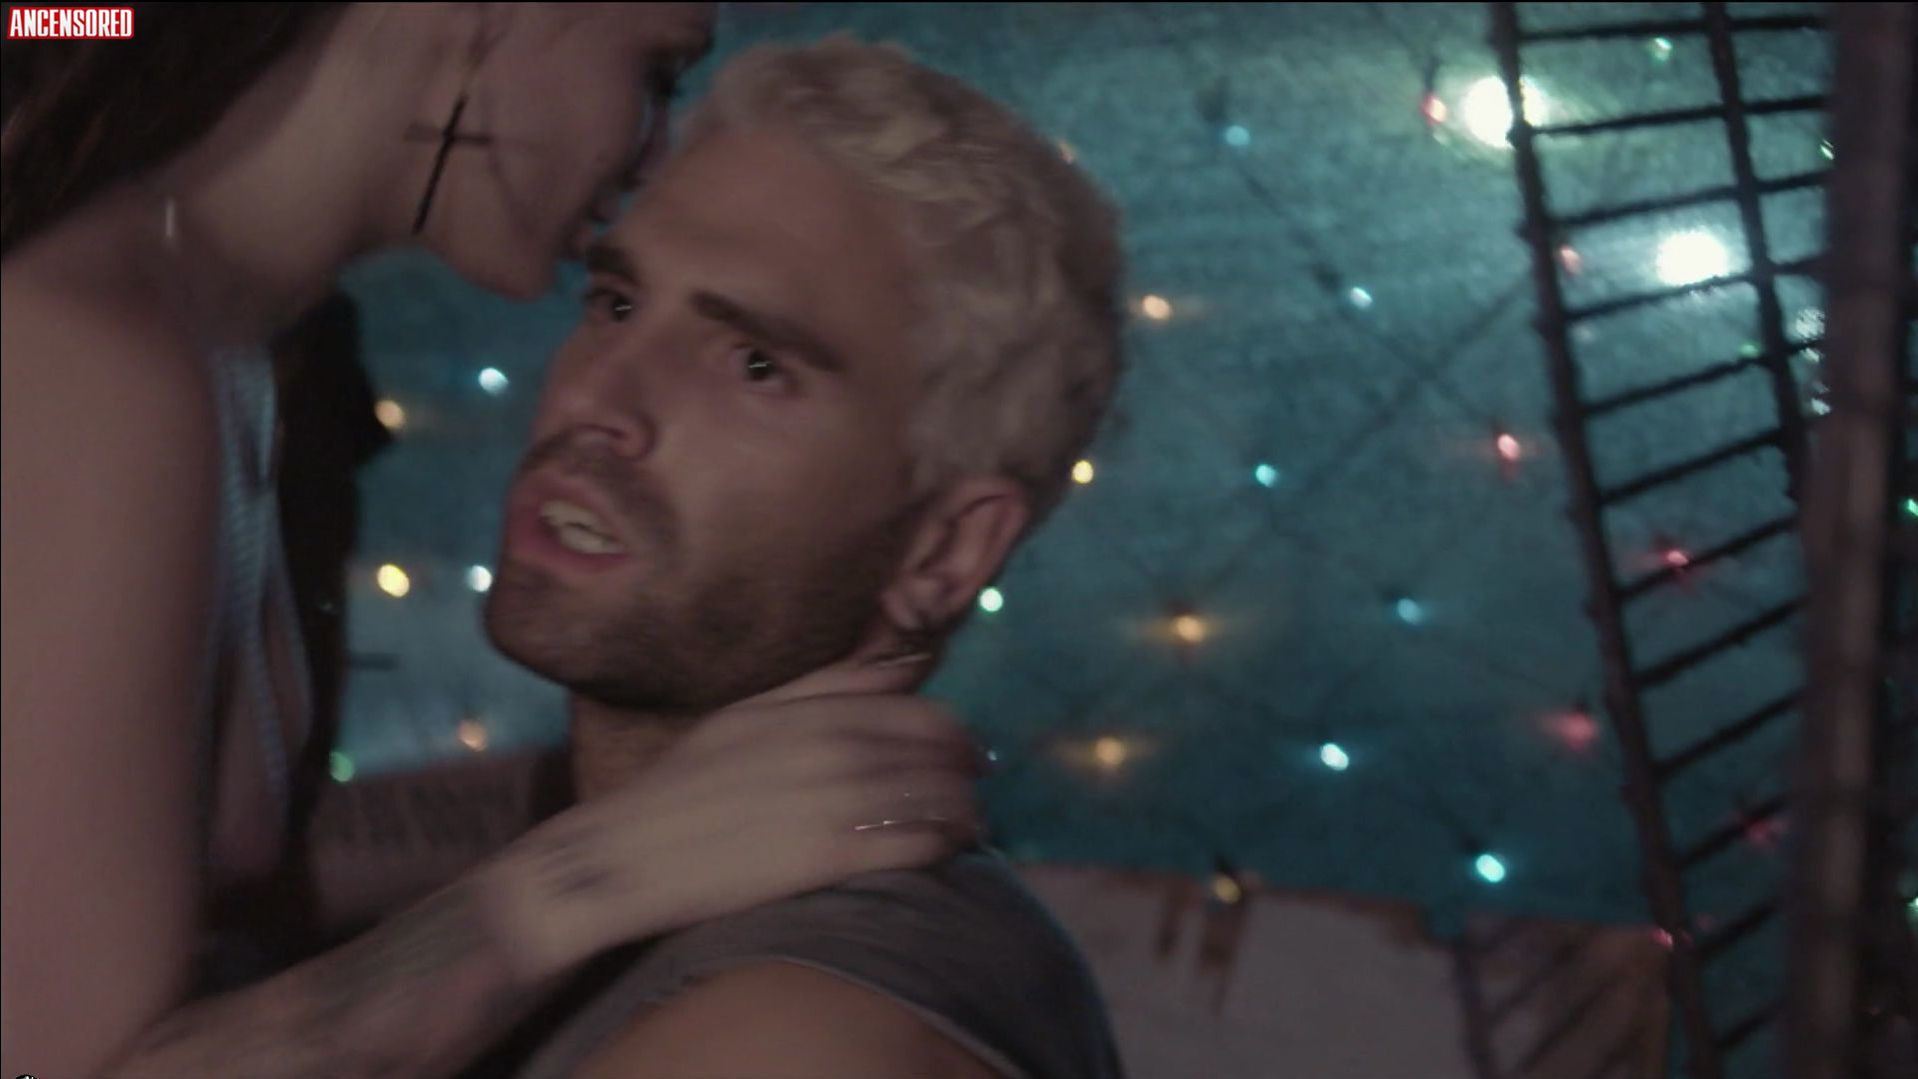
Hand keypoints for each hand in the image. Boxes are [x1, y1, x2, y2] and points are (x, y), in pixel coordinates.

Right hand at [489, 663, 985, 978]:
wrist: (617, 858)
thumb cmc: (683, 790)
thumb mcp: (748, 718)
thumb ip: (826, 687)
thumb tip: (904, 663)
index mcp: (804, 711)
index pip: (910, 710)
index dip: (949, 733)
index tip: (965, 752)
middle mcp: (822, 747)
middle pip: (929, 753)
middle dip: (963, 771)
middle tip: (977, 790)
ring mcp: (824, 799)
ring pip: (929, 796)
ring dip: (962, 810)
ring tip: (971, 827)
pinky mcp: (821, 854)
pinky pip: (907, 842)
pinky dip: (939, 844)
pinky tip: (948, 853)